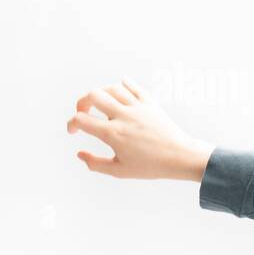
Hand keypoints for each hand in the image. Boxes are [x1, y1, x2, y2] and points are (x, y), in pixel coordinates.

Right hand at [67, 78, 214, 180]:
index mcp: (113, 133)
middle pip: (93, 95)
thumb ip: (95, 164)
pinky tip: (119, 86)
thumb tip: (79, 154)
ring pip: (112, 88)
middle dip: (82, 102)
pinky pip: (135, 87)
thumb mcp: (120, 171)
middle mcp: (124, 116)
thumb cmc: (152, 166)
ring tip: (99, 103)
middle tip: (84, 112)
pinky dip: (125, 84)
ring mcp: (138, 108)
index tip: (73, 131)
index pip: (81, 119)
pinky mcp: (151, 104)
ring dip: (101, 92)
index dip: (71, 124)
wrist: (181, 157)